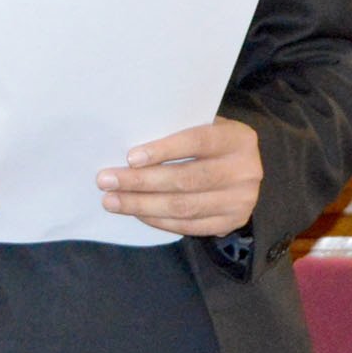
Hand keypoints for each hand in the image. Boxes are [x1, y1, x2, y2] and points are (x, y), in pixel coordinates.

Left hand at [97, 118, 261, 236]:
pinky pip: (188, 225)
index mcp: (238, 139)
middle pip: (186, 179)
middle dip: (141, 182)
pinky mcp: (232, 222)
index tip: (129, 158)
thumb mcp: (202, 127)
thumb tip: (129, 152)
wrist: (244, 169)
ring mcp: (241, 200)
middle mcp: (245, 170)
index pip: (198, 142)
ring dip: (142, 205)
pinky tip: (136, 213)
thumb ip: (175, 133)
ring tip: (112, 200)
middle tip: (106, 181)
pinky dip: (158, 220)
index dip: (163, 150)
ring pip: (184, 206)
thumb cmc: (210, 142)